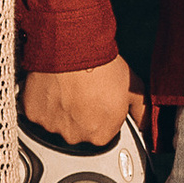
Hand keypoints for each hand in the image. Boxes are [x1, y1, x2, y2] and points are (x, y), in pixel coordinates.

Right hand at [22, 56, 143, 148]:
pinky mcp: (34, 114)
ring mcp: (53, 126)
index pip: (101, 133)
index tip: (99, 100)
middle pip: (77, 131)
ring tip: (68, 87)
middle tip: (83, 92)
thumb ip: (142, 112)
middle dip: (79, 115)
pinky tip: (53, 87)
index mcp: (101, 134)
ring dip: (60, 110)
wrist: (74, 46)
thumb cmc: (101, 65)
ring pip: (56, 123)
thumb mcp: (133, 88)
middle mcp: (76, 136)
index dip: (101, 115)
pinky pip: (38, 113)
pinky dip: (43, 103)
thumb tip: (149, 126)